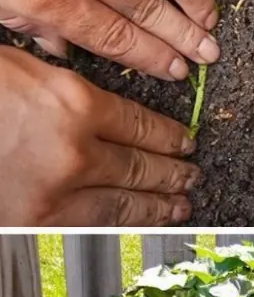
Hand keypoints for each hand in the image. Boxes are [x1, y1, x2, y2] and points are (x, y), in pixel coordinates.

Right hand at [0, 46, 199, 225]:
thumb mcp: (20, 69)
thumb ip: (65, 88)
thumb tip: (99, 105)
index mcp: (72, 102)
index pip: (139, 123)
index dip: (168, 136)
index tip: (185, 141)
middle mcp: (76, 149)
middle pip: (141, 165)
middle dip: (173, 172)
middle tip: (190, 175)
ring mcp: (61, 191)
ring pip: (126, 202)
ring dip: (160, 205)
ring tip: (179, 205)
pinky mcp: (41, 223)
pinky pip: (98, 226)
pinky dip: (128, 226)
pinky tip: (144, 225)